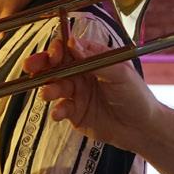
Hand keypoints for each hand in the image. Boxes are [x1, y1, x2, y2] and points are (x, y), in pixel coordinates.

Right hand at [24, 30, 158, 151]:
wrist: (142, 129)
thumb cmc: (136, 96)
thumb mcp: (120, 73)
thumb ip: (94, 60)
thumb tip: (72, 44)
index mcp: (92, 59)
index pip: (69, 48)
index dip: (58, 48)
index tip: (54, 54)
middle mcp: (81, 74)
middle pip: (55, 66)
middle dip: (41, 65)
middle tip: (30, 67)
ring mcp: (77, 94)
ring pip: (54, 87)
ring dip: (49, 88)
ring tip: (48, 94)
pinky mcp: (75, 114)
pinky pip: (60, 109)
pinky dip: (56, 110)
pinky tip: (59, 113)